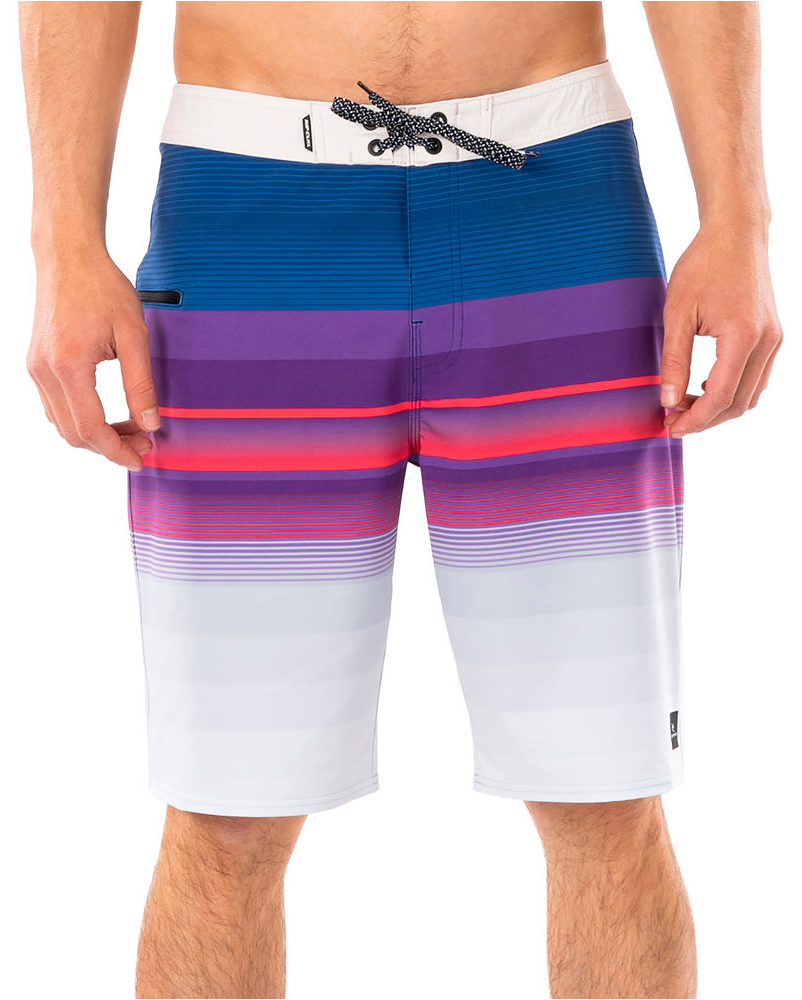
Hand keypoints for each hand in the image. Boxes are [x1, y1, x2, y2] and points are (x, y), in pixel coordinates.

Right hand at [27, 248, 158, 469]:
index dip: (117, 450)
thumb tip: (150, 422)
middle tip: (145, 441)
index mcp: (68, 365)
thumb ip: (141, 382)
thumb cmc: (102, 288)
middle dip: (110, 446)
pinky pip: (55, 407)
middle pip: (74, 433)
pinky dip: (81, 419)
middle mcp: (44, 371)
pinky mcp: (36, 364)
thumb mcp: (134, 334)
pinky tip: (108, 413)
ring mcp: (35, 368)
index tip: (141, 458)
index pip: (91, 428)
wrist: (68, 256)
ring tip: (132, 427)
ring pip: (62, 424)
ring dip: (96, 435)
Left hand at [660, 224, 781, 436]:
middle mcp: (767, 342)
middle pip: (739, 403)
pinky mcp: (774, 335)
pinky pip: (757, 378)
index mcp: (743, 337)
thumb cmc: (703, 266)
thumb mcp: (677, 313)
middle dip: (705, 419)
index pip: (721, 397)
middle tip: (673, 421)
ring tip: (684, 404)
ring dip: (719, 407)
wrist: (736, 233)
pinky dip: (733, 391)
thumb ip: (673, 360)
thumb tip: (667, 401)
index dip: (695, 420)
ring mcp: (775, 339)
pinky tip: (704, 386)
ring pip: (751, 395)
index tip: (671, 428)